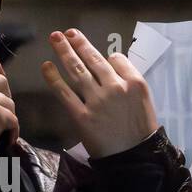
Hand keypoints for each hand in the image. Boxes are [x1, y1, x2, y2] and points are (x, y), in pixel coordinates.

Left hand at [41, 28, 159, 157]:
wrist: (135, 158)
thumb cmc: (141, 131)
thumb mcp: (145, 101)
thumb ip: (129, 81)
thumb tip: (111, 65)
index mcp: (134, 82)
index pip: (116, 59)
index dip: (107, 58)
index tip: (101, 59)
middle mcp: (115, 87)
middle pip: (94, 60)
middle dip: (79, 43)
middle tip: (67, 32)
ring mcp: (97, 101)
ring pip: (78, 70)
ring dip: (65, 51)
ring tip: (55, 38)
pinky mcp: (82, 116)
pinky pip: (65, 93)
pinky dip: (54, 78)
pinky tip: (47, 66)